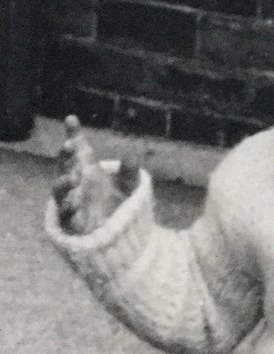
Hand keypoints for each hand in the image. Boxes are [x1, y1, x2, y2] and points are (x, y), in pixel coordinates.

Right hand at [52, 116, 140, 234]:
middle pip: (65, 166)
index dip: (74, 134)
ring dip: (63, 183)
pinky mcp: (71, 222)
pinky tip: (74, 202)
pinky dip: (67, 208)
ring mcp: (71, 202)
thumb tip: (133, 154)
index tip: (71, 119)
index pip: (80, 150)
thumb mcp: (129, 185)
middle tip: (70, 145)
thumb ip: (130, 171)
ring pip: (59, 190)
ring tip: (73, 177)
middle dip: (65, 156)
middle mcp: (77, 183)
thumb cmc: (119, 205)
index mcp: (89, 170)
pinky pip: (64, 215)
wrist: (121, 234)